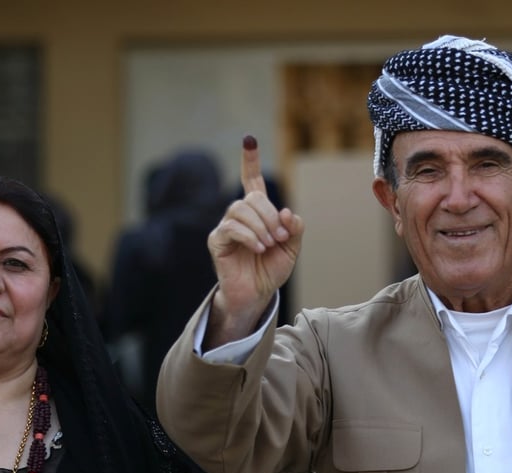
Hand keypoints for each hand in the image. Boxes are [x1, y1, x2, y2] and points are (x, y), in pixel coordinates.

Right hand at [206, 136, 302, 340]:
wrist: (256, 295)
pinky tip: (258, 248)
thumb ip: (294, 229)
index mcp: (258, 213)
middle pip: (252, 197)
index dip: (250, 160)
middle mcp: (240, 215)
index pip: (252, 181)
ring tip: (269, 245)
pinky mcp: (217, 240)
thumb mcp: (292, 249)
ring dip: (261, 225)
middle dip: (270, 215)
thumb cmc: (271, 270)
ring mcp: (226, 226)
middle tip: (280, 237)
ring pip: (241, 209)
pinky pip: (231, 227)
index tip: (249, 139)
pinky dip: (249, 236)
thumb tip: (287, 213)